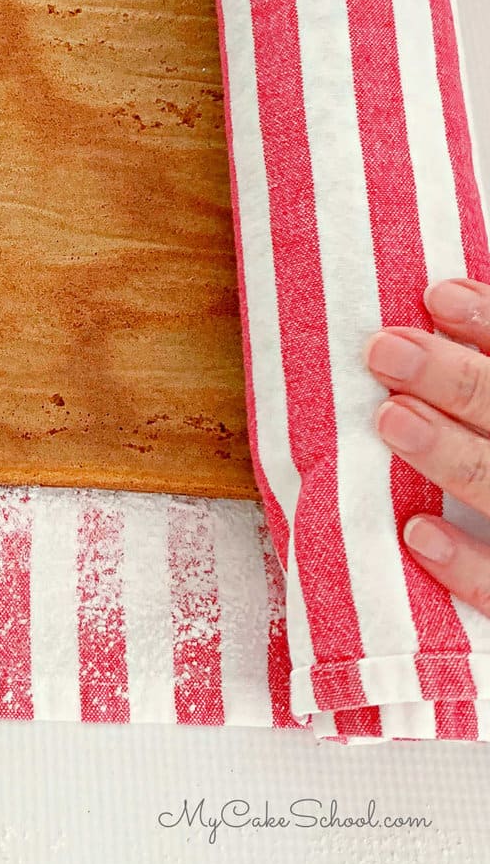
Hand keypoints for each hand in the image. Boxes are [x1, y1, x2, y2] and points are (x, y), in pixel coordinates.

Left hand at [367, 279, 489, 614]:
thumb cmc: (489, 453)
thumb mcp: (487, 417)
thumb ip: (478, 378)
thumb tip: (427, 310)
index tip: (436, 295)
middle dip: (459, 380)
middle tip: (384, 349)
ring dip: (453, 456)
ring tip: (389, 419)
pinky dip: (468, 568)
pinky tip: (416, 535)